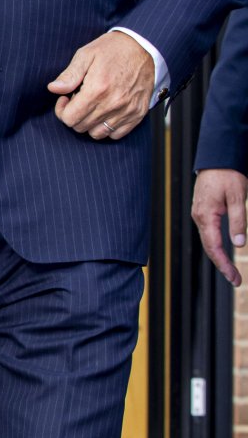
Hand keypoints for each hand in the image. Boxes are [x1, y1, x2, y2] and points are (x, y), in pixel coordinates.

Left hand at [48, 31, 155, 139]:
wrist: (145, 47)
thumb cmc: (113, 49)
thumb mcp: (86, 55)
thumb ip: (69, 75)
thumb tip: (53, 89)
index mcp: (97, 90)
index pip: (69, 118)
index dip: (62, 110)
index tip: (65, 98)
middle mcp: (112, 104)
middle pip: (81, 127)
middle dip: (74, 115)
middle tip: (79, 99)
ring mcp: (127, 111)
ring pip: (97, 134)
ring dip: (89, 123)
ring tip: (92, 106)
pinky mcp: (137, 114)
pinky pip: (116, 134)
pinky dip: (108, 127)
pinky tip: (106, 112)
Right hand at [192, 168, 247, 285]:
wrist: (217, 157)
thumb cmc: (227, 174)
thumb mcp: (238, 197)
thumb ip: (238, 221)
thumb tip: (238, 244)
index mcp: (206, 216)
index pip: (214, 247)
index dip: (224, 265)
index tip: (234, 278)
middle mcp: (199, 217)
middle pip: (209, 248)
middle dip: (222, 266)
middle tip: (235, 280)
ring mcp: (200, 214)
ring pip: (208, 241)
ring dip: (219, 257)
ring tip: (231, 270)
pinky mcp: (203, 210)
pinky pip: (208, 232)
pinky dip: (216, 245)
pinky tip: (224, 251)